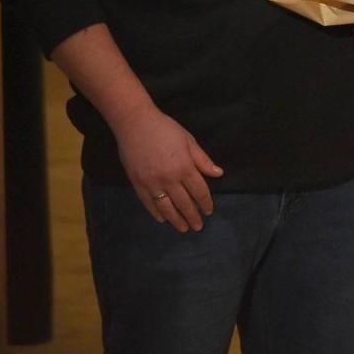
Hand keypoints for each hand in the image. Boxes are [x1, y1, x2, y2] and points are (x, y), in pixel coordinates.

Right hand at [112, 108, 223, 231]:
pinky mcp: (137, 184)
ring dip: (176, 220)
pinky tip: (162, 220)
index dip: (205, 203)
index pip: (199, 191)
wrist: (135, 125)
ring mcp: (152, 183)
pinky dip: (156, 213)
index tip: (209, 212)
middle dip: (193, 216)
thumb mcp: (189, 141)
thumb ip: (203, 160)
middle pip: (184, 203)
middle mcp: (169, 179)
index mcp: (184, 167)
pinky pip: (148, 203)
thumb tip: (218, 174)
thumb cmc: (165, 130)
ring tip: (183, 229)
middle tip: (198, 227)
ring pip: (166, 207)